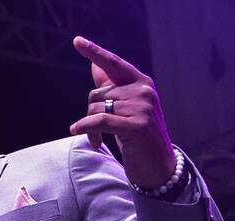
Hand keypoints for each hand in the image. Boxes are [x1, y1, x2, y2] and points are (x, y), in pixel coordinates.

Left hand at [69, 36, 175, 190]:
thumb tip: (93, 66)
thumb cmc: (138, 136)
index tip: (77, 41)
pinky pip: (100, 121)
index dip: (94, 52)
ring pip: (96, 109)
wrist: (158, 166)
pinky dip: (86, 128)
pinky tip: (83, 135)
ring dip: (89, 128)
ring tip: (97, 139)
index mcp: (141, 83)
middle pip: (97, 93)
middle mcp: (144, 91)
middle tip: (94, 131)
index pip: (114, 64)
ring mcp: (143, 108)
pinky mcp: (137, 126)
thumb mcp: (124, 109)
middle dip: (89, 113)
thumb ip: (111, 87)